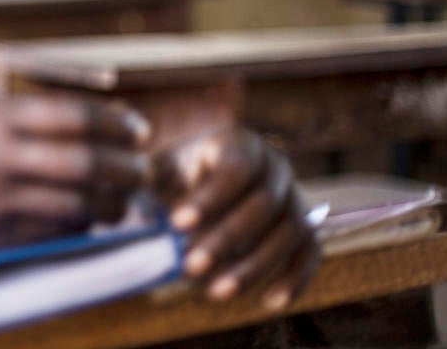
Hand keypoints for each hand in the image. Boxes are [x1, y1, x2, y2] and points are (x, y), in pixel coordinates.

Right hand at [0, 95, 150, 253]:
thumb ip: (17, 121)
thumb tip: (89, 132)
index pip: (71, 116)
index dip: (114, 122)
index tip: (136, 129)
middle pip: (85, 164)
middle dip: (127, 168)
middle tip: (143, 169)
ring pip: (76, 206)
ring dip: (110, 204)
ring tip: (121, 198)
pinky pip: (51, 235)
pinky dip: (77, 226)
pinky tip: (83, 217)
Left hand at [153, 128, 319, 308]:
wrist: (206, 180)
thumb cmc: (177, 175)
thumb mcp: (158, 170)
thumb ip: (146, 186)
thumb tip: (136, 217)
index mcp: (240, 143)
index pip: (233, 169)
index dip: (208, 198)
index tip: (176, 224)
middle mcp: (276, 167)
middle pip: (262, 205)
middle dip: (225, 239)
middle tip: (189, 265)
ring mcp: (296, 197)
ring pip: (288, 233)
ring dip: (252, 266)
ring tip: (214, 292)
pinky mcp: (307, 228)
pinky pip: (310, 254)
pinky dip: (294, 279)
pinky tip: (269, 302)